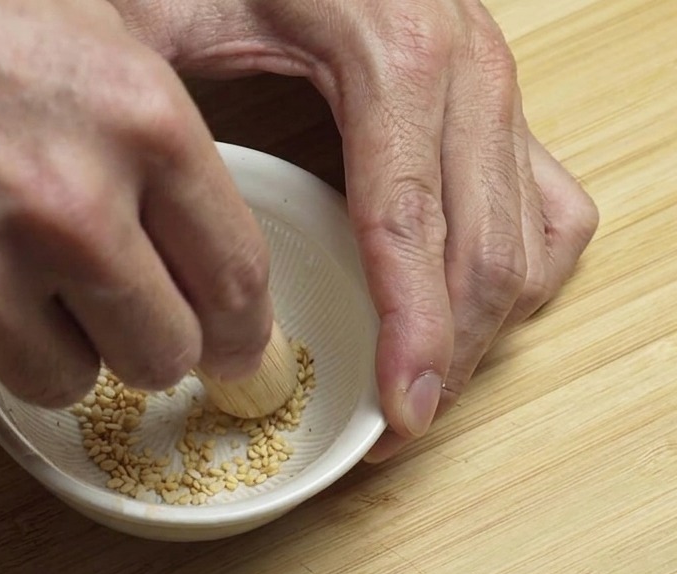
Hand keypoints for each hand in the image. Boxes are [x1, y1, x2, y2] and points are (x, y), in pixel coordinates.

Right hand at [0, 0, 272, 406]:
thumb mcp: (92, 35)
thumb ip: (165, 156)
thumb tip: (212, 268)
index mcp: (141, 123)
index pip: (236, 281)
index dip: (242, 331)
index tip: (237, 349)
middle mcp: (67, 208)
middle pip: (164, 356)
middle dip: (151, 343)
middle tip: (123, 313)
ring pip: (71, 382)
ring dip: (58, 344)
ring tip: (14, 269)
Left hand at [113, 0, 598, 458]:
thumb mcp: (173, 15)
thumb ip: (155, 104)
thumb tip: (126, 211)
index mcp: (393, 52)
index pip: (409, 224)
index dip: (413, 333)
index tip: (400, 416)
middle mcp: (468, 70)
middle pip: (481, 253)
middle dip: (448, 355)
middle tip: (398, 429)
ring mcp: (498, 90)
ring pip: (527, 244)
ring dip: (483, 331)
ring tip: (420, 389)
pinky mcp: (508, 109)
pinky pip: (549, 211)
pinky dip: (520, 277)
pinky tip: (467, 314)